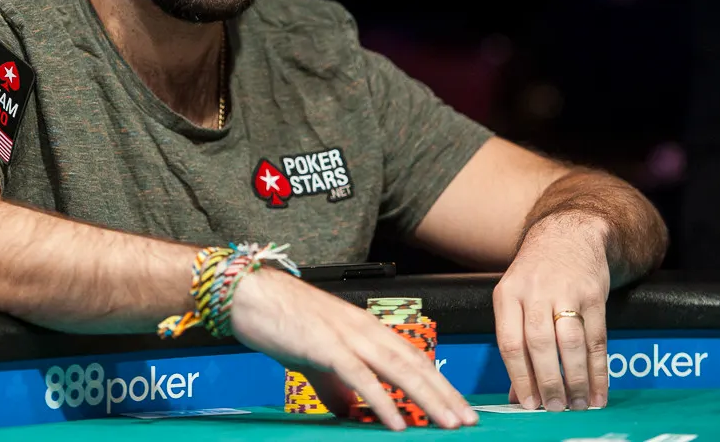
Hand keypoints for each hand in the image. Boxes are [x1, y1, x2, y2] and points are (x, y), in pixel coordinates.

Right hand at [230, 267, 478, 430]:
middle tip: (468, 420)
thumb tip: (352, 412)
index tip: (458, 406)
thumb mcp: (318, 358)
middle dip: (445, 394)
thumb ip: (338, 385)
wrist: (252, 295)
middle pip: (416, 365)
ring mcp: (349, 337)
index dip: (439, 383)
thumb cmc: (283, 320)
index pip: (413, 358)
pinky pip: (362, 379)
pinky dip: (383, 401)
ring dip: (428, 399)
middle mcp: (366, 330)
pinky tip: (397, 423)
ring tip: (447, 423)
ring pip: (399, 371)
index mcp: (366, 329)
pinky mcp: (328, 348)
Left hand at [493, 213, 610, 411]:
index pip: (510, 342)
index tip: (528, 404)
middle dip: (549, 382)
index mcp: (508, 294)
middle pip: (540, 344)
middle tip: (555, 408)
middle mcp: (535, 292)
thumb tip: (517, 393)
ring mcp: (566, 292)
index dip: (520, 377)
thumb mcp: (515, 298)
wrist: (569, 235)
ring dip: (576, 379)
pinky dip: (599, 370)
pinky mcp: (594, 296)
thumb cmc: (536, 275)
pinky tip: (598, 391)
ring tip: (577, 404)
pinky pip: (597, 339)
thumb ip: (515, 342)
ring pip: (570, 343)